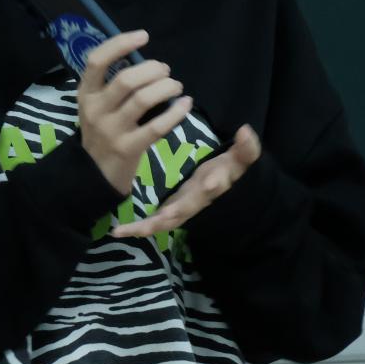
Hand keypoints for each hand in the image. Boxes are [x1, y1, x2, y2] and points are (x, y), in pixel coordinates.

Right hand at [77, 29, 191, 196]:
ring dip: (165, 87)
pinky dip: (176, 112)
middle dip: (152, 70)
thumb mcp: (96, 105)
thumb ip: (112, 84)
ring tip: (176, 86)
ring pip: (143, 100)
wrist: (93, 174)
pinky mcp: (128, 148)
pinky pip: (157, 126)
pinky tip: (185, 104)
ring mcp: (111, 130)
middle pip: (126, 80)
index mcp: (86, 93)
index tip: (144, 36)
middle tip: (165, 71)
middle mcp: (96, 109)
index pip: (97, 61)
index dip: (121, 44)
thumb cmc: (101, 132)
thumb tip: (144, 61)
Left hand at [112, 123, 262, 237]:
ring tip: (127, 231)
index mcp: (214, 184)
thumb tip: (247, 131)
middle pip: (187, 209)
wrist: (220, 187)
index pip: (218, 183)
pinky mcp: (168, 213)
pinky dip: (136, 229)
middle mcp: (196, 201)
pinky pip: (151, 223)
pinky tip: (117, 232)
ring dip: (148, 227)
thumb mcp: (239, 158)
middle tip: (163, 217)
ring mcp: (181, 209)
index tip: (212, 183)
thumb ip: (245, 148)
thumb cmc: (227, 170)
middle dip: (175, 213)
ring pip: (165, 221)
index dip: (216, 183)